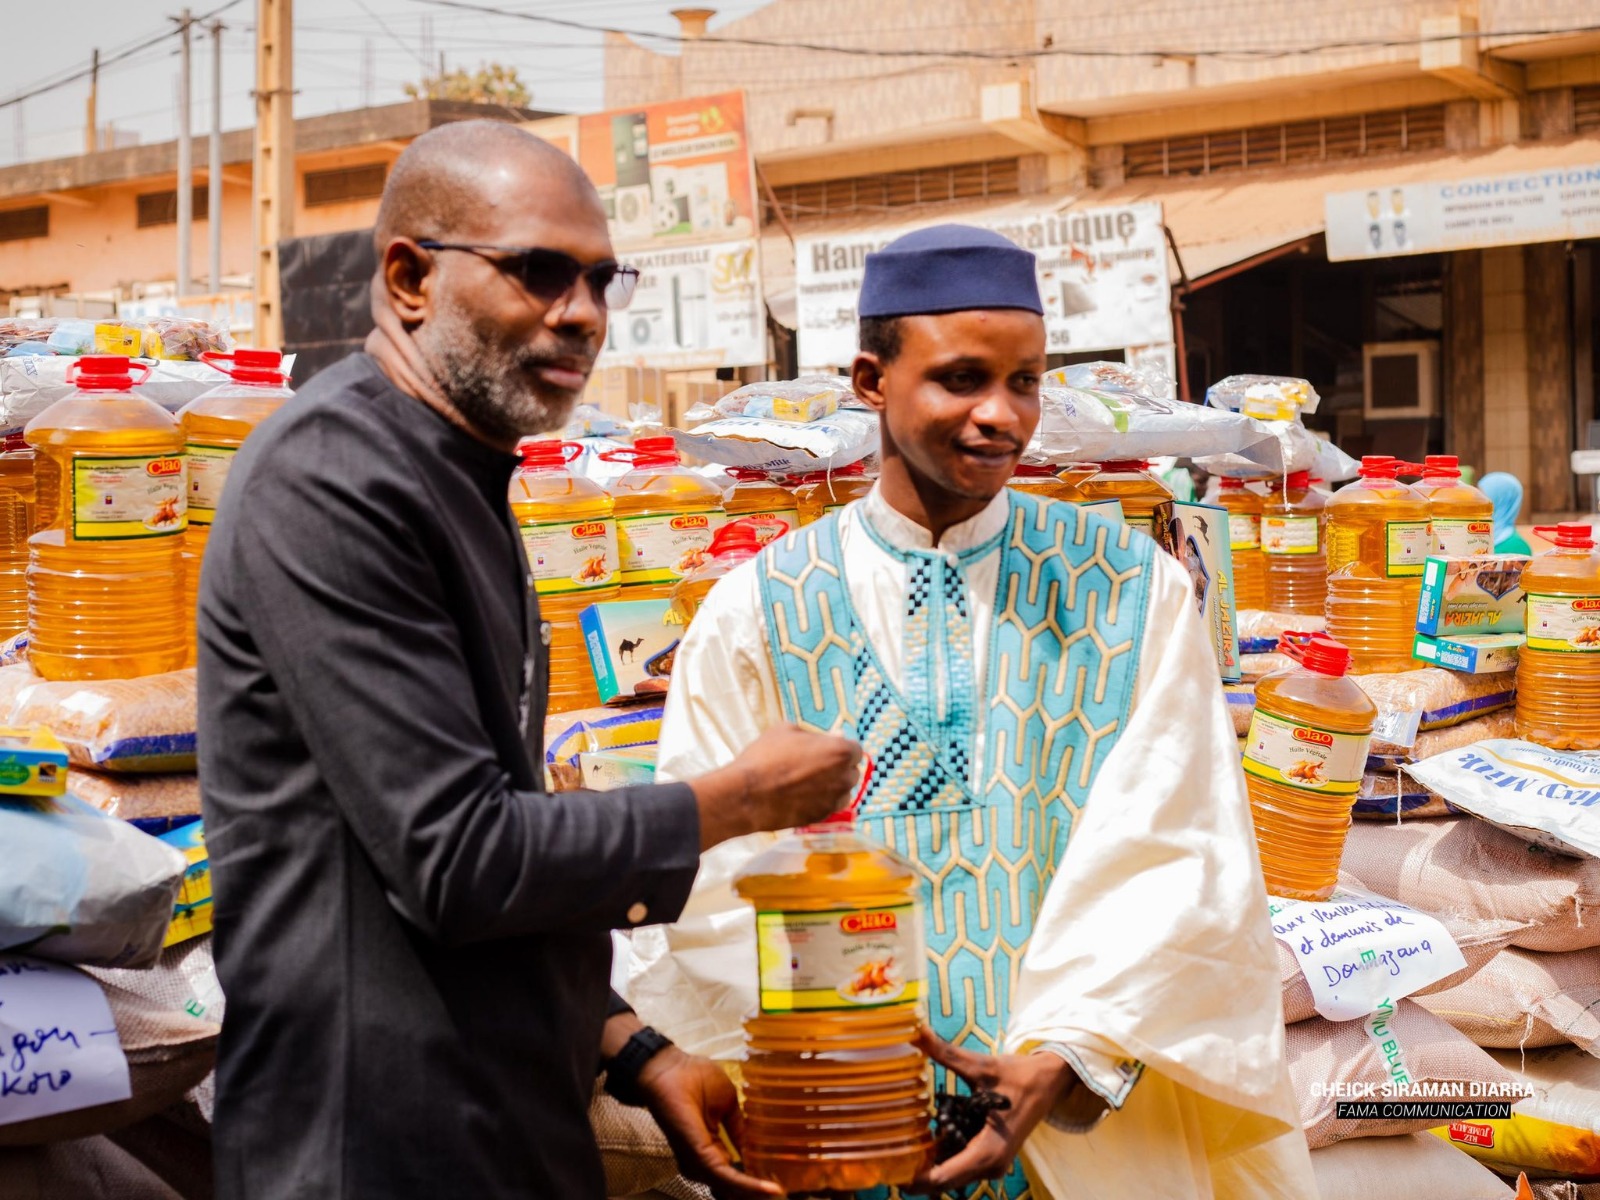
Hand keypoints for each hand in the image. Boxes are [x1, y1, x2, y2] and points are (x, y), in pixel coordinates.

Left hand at [636, 1046, 782, 1198]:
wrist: (668, 1067)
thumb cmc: (692, 1078)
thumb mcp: (726, 1102)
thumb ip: (738, 1127)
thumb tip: (751, 1147)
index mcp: (708, 1148)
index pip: (732, 1175)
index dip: (755, 1183)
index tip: (779, 1187)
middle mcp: (700, 1160)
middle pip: (731, 1188)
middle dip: (756, 1193)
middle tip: (781, 1194)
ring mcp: (697, 1160)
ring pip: (730, 1188)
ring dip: (755, 1192)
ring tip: (778, 1193)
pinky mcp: (697, 1153)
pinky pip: (724, 1177)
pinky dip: (747, 1185)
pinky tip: (766, 1189)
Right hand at [692, 725, 862, 848]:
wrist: (747, 795)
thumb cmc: (766, 756)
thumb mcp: (786, 730)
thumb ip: (812, 734)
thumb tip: (825, 738)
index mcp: (840, 752)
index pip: (855, 749)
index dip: (840, 748)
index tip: (827, 748)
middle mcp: (844, 778)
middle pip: (851, 771)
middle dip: (839, 767)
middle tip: (816, 764)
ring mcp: (833, 801)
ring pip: (843, 791)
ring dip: (833, 785)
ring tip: (809, 781)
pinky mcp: (821, 817)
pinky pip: (829, 806)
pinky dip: (821, 800)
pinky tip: (802, 795)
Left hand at [907, 1028, 1076, 1195]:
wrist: (1049, 1082)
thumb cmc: (1018, 1075)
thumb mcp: (981, 1065)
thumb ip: (946, 1053)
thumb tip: (917, 1031)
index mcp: (988, 1149)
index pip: (943, 1178)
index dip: (915, 1178)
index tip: (890, 1168)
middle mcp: (991, 1164)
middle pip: (943, 1181)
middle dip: (916, 1169)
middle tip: (888, 1150)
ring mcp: (992, 1164)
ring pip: (951, 1174)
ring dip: (929, 1161)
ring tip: (902, 1140)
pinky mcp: (991, 1158)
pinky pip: (960, 1164)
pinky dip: (942, 1155)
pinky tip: (927, 1135)